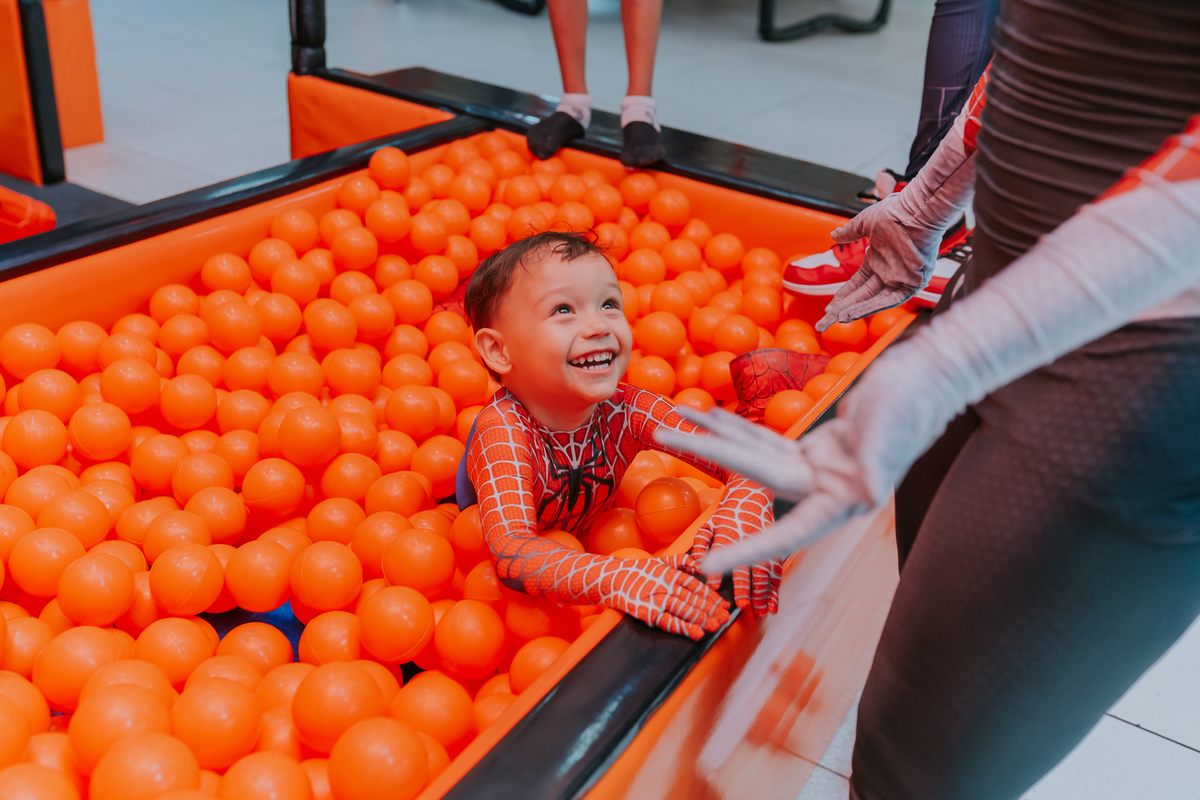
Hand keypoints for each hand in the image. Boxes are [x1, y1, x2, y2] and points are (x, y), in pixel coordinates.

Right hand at [596, 556, 730, 639]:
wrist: (611, 579)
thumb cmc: (637, 570)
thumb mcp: (661, 560)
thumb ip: (682, 562)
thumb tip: (702, 565)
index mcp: (671, 573)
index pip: (697, 586)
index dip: (712, 596)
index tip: (723, 605)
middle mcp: (666, 586)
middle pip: (694, 599)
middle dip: (711, 610)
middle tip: (725, 618)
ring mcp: (657, 599)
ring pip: (685, 610)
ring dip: (702, 619)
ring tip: (716, 626)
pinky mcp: (648, 613)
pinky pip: (669, 622)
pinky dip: (684, 628)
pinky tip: (697, 633)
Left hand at [657, 354, 946, 571]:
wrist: (930, 376)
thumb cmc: (918, 402)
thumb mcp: (896, 430)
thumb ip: (879, 462)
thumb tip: (868, 492)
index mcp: (841, 501)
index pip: (786, 534)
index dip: (746, 551)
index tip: (705, 567)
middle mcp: (822, 491)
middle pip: (752, 478)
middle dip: (704, 456)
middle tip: (659, 436)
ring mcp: (814, 469)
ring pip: (750, 454)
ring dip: (711, 438)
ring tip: (669, 420)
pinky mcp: (812, 447)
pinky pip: (764, 438)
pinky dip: (736, 429)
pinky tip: (707, 419)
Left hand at [680, 516, 782, 614]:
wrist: (752, 496)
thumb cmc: (727, 515)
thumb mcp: (709, 525)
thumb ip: (701, 545)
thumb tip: (695, 565)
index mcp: (727, 533)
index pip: (721, 553)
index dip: (717, 571)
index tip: (714, 587)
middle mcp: (746, 540)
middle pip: (747, 565)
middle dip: (745, 586)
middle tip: (741, 605)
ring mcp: (763, 544)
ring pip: (765, 571)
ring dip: (763, 592)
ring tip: (760, 610)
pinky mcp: (773, 548)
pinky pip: (776, 570)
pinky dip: (775, 588)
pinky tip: (773, 603)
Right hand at [816, 194, 942, 331]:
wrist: (916, 210)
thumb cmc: (896, 212)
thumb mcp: (865, 223)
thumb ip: (850, 232)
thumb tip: (834, 235)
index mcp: (879, 260)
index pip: (857, 284)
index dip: (842, 296)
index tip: (828, 307)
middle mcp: (890, 272)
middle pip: (862, 297)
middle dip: (841, 310)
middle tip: (823, 322)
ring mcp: (901, 279)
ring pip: (874, 302)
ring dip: (854, 312)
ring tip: (835, 320)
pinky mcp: (913, 284)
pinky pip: (889, 301)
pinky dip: (870, 307)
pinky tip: (852, 313)